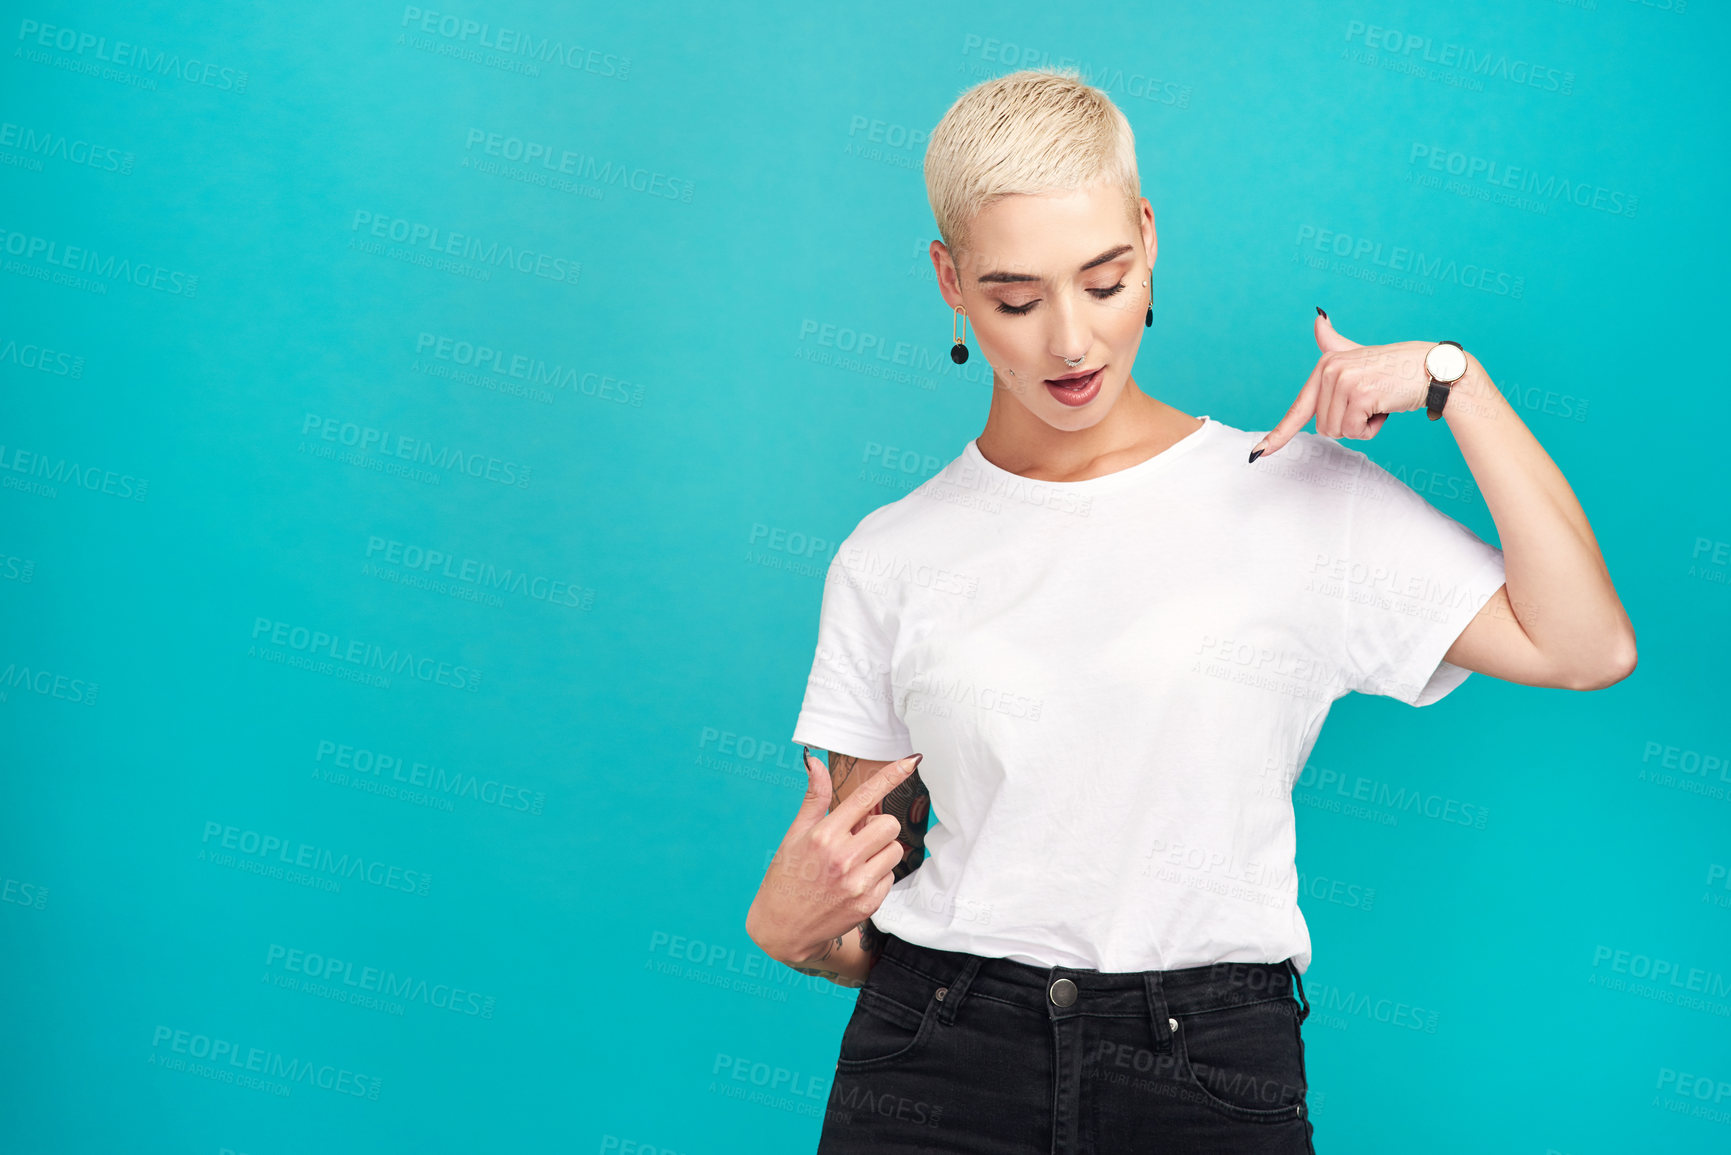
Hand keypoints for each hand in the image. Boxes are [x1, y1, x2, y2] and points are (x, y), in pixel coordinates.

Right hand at [745, 751, 920, 964]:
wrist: (783, 928)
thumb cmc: (787, 875)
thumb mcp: (794, 835)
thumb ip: (813, 798)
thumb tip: (815, 761)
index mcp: (823, 835)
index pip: (864, 797)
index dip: (891, 776)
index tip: (910, 761)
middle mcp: (842, 858)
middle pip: (888, 824)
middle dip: (878, 826)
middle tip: (858, 836)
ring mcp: (857, 883)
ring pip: (895, 850)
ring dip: (881, 850)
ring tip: (856, 861)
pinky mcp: (868, 903)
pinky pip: (891, 876)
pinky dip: (878, 875)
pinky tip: (855, 881)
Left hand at [1249, 310, 1433, 458]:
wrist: (1431, 368)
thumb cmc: (1395, 367)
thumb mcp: (1358, 354)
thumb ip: (1333, 343)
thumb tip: (1318, 319)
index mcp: (1325, 365)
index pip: (1298, 407)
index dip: (1278, 434)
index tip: (1258, 453)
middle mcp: (1329, 370)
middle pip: (1323, 427)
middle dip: (1349, 423)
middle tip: (1371, 402)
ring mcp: (1344, 381)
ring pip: (1338, 431)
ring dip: (1362, 427)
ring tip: (1379, 402)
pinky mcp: (1360, 395)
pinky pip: (1355, 432)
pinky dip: (1373, 428)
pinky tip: (1385, 407)